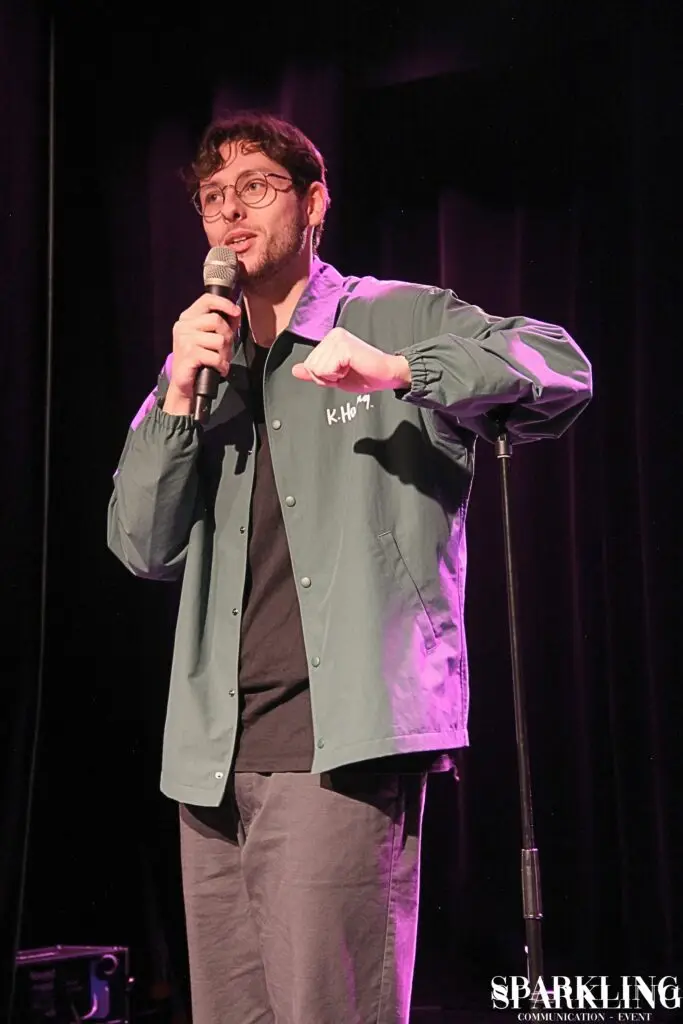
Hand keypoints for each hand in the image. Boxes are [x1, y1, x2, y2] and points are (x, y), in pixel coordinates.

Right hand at [164, 294, 240, 412]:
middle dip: (228, 336)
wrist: (185, 384)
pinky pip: (215, 357)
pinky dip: (221, 365)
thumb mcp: (209, 337)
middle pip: (217, 320)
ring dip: (225, 353)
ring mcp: (184, 340)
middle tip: (225, 349)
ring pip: (219, 340)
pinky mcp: (188, 356)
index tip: (236, 312)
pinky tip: (218, 369)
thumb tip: (236, 312)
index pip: (207, 300)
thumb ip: (222, 323)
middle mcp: (183, 326)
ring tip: (219, 360)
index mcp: (187, 318)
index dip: (224, 303)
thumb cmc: (199, 359)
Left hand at [291, 328, 410, 392]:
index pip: (309, 364)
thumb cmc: (364, 375)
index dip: (323, 376)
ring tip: (349, 370)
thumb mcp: (333, 377)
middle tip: (346, 373)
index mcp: (329, 340)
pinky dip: (336, 376)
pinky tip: (351, 368)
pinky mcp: (343, 346)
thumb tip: (295, 370)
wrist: (386, 374)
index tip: (341, 373)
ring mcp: (337, 339)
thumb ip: (314, 372)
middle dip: (326, 377)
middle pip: (311, 366)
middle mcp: (332, 335)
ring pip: (316, 368)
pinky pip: (326, 369)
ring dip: (332, 377)